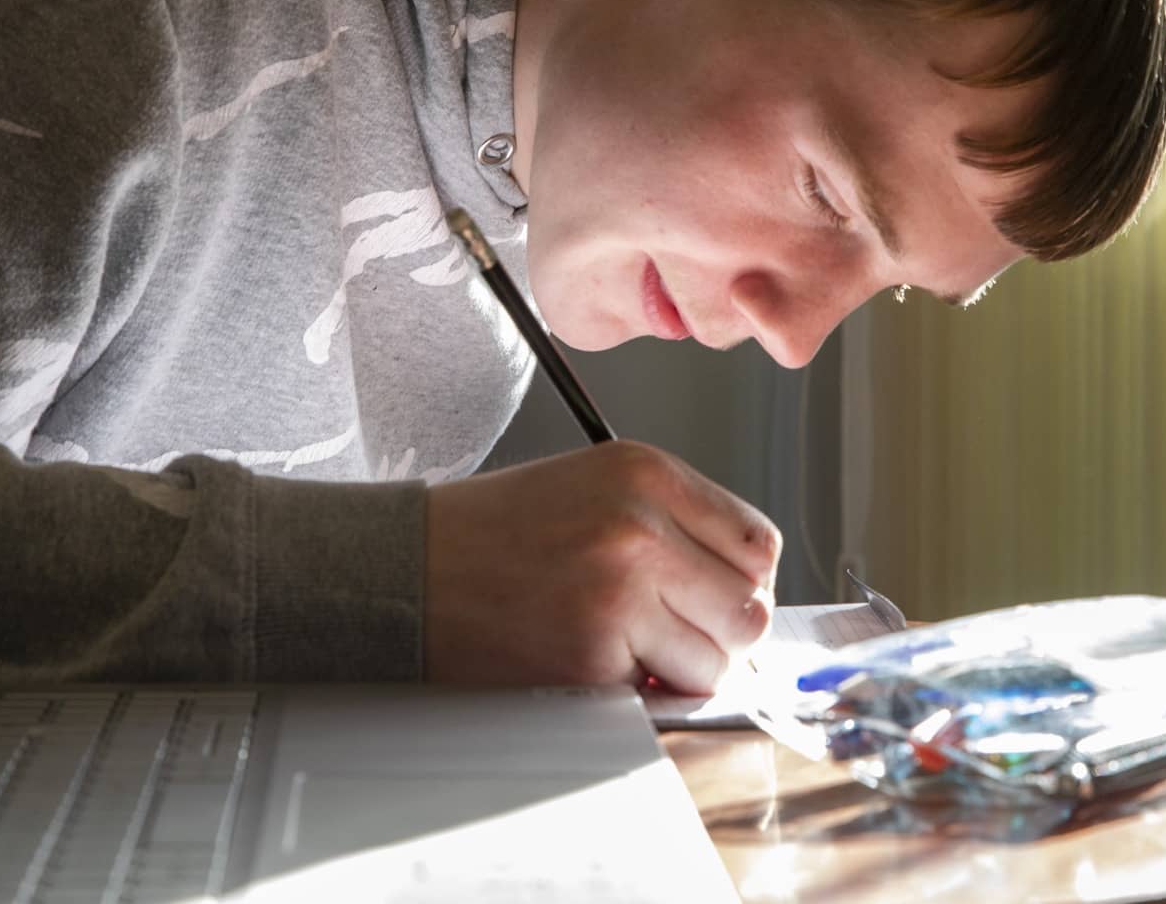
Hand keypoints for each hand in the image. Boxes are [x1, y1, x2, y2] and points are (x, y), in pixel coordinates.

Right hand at [424, 440, 780, 693]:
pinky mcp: (592, 657)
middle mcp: (641, 526)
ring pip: (715, 660)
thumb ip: (675, 524)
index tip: (712, 598)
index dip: (740, 582)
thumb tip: (746, 597)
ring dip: (680, 668)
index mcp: (646, 472)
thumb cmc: (494, 532)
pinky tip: (588, 658)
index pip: (759, 543)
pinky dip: (634, 690)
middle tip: (672, 634)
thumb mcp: (594, 487)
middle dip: (719, 634)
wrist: (406, 567)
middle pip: (749, 608)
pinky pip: (658, 693)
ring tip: (626, 647)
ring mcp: (619, 593)